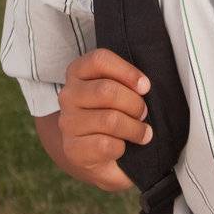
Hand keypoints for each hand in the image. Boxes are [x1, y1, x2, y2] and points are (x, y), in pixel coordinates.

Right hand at [57, 49, 151, 191]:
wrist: (95, 154)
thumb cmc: (111, 114)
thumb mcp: (115, 90)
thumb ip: (125, 81)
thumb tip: (143, 86)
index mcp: (77, 72)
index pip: (99, 60)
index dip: (127, 71)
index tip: (145, 86)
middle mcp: (68, 95)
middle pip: (106, 90)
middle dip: (134, 104)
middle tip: (143, 113)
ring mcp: (68, 122)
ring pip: (109, 119)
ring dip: (134, 128)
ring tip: (143, 132)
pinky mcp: (73, 148)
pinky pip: (105, 145)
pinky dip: (122, 147)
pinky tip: (124, 146)